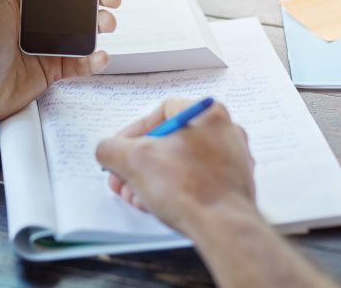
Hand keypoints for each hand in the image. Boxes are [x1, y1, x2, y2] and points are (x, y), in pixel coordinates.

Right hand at [95, 99, 256, 237]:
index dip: (133, 132)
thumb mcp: (132, 160)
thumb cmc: (190, 189)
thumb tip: (107, 150)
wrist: (223, 228)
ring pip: (180, 162)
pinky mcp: (233, 184)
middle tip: (125, 178)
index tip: (121, 150)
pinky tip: (158, 204)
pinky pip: (195, 180)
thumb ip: (110, 148)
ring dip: (152, 179)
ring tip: (138, 197)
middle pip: (168, 140)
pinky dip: (174, 190)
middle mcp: (225, 131)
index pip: (160, 112)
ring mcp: (232, 159)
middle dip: (139, 163)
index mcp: (206, 113)